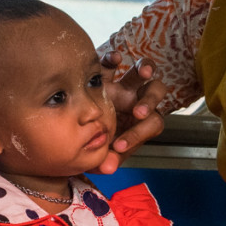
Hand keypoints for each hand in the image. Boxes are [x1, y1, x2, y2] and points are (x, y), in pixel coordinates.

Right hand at [98, 52, 165, 172]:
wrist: (69, 132)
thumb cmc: (90, 144)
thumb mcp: (97, 157)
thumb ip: (106, 161)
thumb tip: (110, 167)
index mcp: (140, 122)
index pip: (152, 124)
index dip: (139, 135)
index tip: (118, 146)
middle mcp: (134, 100)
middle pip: (156, 92)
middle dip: (150, 101)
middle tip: (137, 113)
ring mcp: (120, 85)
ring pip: (141, 72)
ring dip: (144, 69)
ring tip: (142, 72)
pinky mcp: (102, 75)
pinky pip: (111, 62)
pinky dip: (113, 58)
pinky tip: (113, 59)